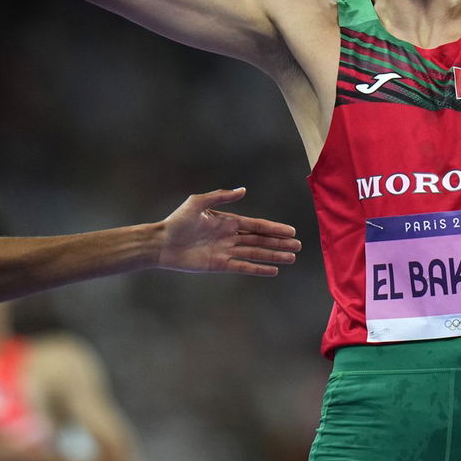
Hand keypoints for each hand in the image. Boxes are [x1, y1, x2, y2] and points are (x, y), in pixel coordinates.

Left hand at [157, 188, 300, 275]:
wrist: (162, 243)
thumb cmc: (178, 221)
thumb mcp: (198, 202)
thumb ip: (221, 196)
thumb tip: (243, 190)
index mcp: (228, 221)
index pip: (257, 225)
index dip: (274, 229)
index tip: (291, 231)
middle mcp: (230, 237)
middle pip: (260, 240)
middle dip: (279, 243)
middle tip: (298, 246)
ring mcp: (226, 252)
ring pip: (255, 253)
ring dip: (273, 256)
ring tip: (291, 258)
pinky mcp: (219, 265)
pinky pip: (242, 267)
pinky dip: (258, 269)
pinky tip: (272, 270)